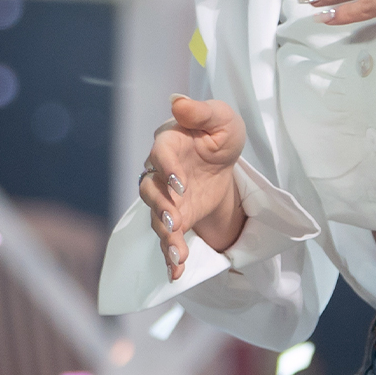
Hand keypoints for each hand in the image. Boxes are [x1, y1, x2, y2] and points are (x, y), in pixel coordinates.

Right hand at [138, 96, 246, 280]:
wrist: (225, 162)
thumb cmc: (219, 135)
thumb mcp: (222, 119)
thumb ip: (201, 112)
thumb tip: (178, 101)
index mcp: (169, 143)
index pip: (160, 153)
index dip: (167, 168)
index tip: (180, 183)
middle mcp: (160, 173)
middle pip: (150, 189)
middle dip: (160, 207)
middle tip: (173, 221)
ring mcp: (166, 199)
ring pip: (156, 218)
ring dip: (164, 235)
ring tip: (178, 252)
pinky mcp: (176, 219)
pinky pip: (167, 239)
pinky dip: (170, 256)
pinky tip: (177, 273)